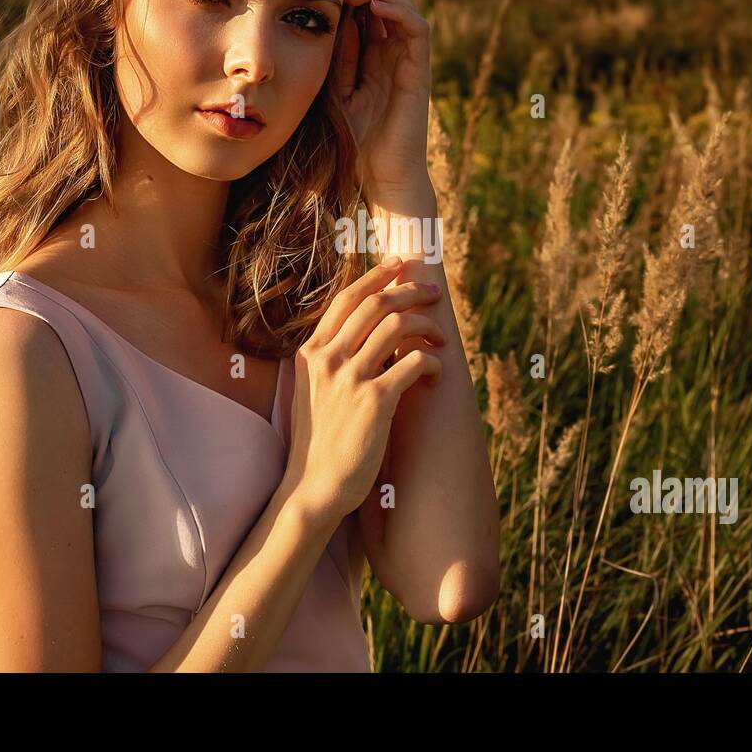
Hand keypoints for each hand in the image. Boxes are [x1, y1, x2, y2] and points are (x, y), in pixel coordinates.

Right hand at [285, 258, 445, 523]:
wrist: (315, 486)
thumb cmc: (319, 441)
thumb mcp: (313, 390)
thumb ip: (333, 359)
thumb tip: (370, 332)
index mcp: (311, 353)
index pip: (346, 299)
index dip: (376, 277)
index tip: (400, 265)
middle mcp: (328, 359)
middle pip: (375, 305)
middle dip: (410, 291)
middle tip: (433, 293)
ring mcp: (350, 378)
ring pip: (397, 327)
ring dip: (426, 325)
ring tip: (440, 338)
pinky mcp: (375, 401)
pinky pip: (412, 363)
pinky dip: (430, 362)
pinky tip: (435, 371)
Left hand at [335, 0, 432, 201]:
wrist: (380, 179)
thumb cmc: (355, 142)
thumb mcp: (334, 91)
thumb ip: (335, 57)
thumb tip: (320, 19)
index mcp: (371, 55)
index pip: (364, 6)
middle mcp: (392, 52)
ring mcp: (408, 61)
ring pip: (403, 6)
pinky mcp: (419, 73)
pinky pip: (416, 30)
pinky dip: (399, 11)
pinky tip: (374, 2)